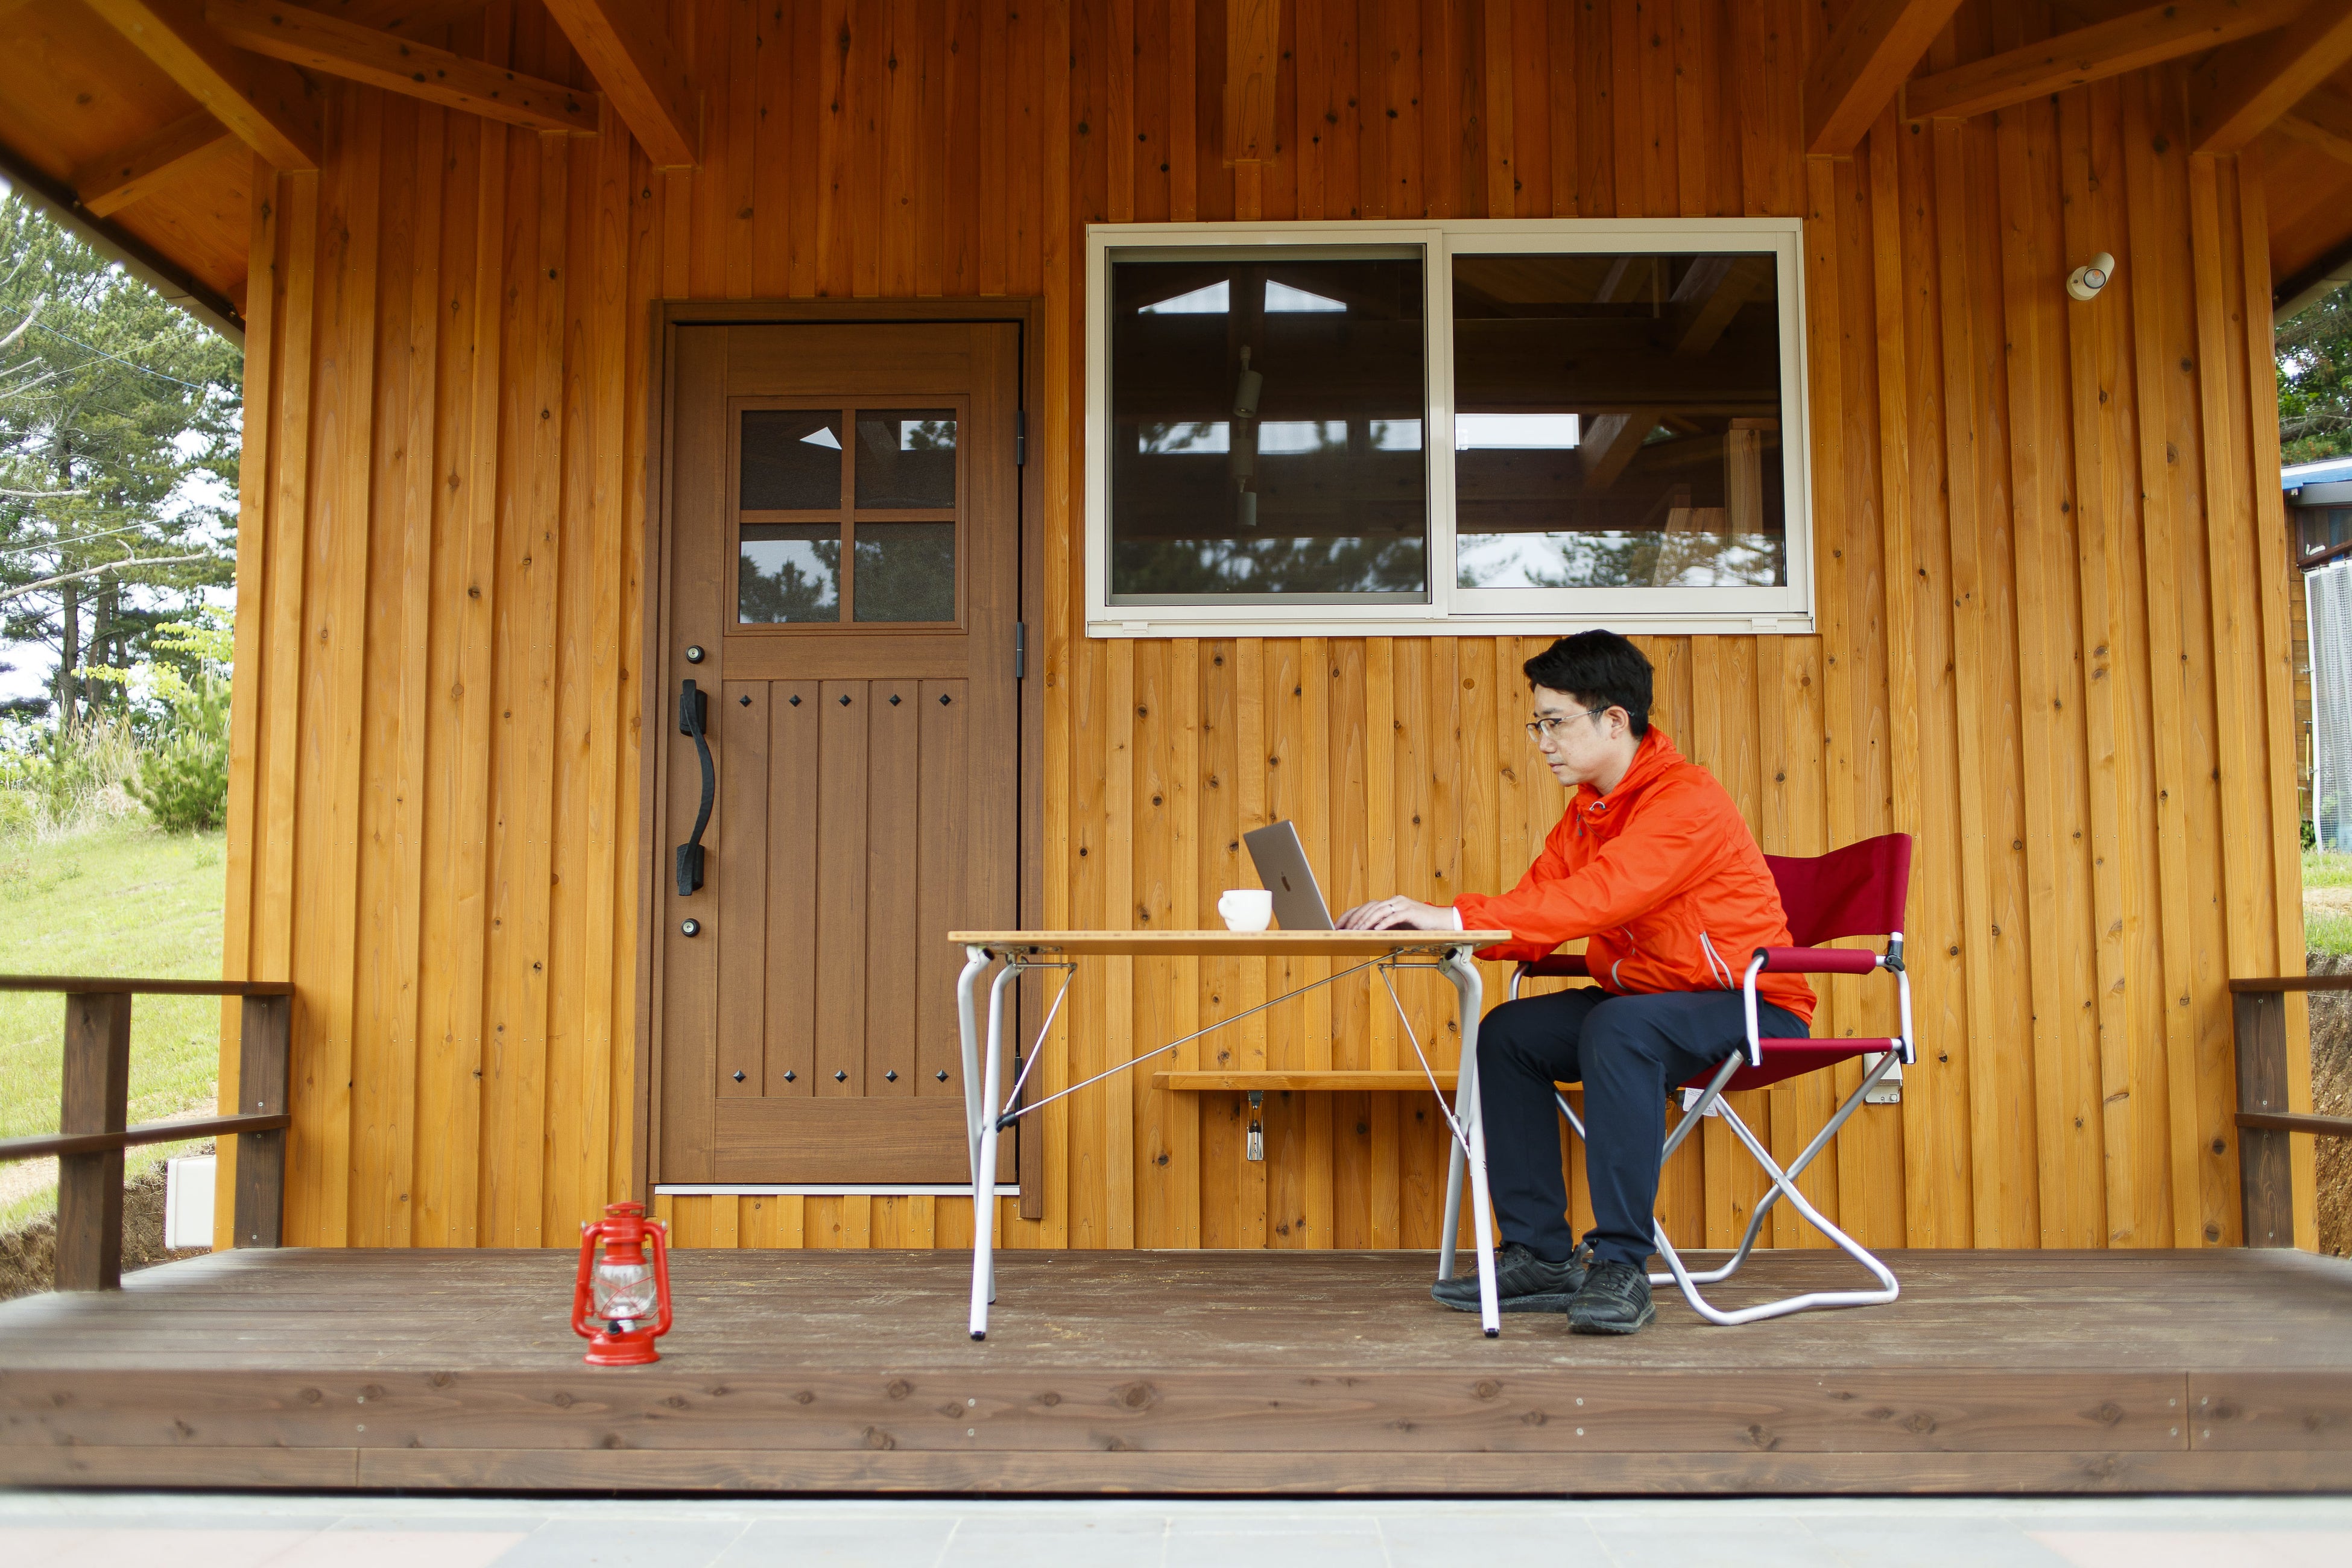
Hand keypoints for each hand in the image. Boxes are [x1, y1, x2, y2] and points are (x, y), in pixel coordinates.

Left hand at [1336, 895, 1451, 930]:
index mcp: (1388, 904)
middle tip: (1342, 930)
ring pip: (1378, 911)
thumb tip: (1364, 937)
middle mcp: (1393, 901)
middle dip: (1354, 919)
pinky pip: (1394, 916)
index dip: (1349, 916)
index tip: (1336, 926)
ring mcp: (1402, 904)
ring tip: (1356, 931)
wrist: (1444, 923)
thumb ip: (1383, 928)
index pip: (1364, 908)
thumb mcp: (1398, 927)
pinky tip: (1376, 930)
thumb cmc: (1421, 927)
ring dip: (1366, 922)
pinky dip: (1384, 923)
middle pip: (1368, 908)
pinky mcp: (1411, 911)